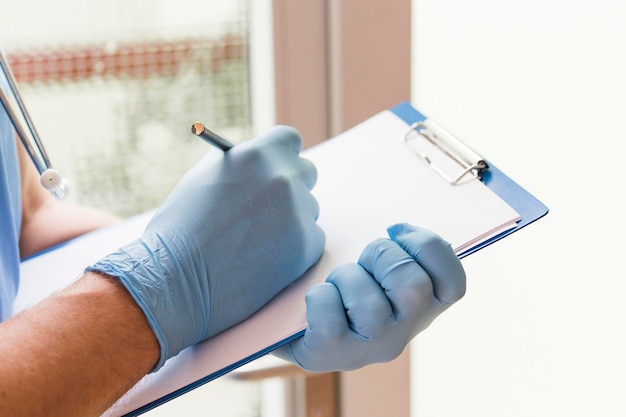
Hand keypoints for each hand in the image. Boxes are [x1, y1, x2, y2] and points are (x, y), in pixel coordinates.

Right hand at [87, 126, 324, 369]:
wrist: (175, 280)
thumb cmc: (180, 230)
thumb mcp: (203, 178)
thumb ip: (239, 164)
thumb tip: (261, 160)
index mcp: (256, 155)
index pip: (289, 139)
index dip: (282, 155)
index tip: (278, 166)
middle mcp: (283, 178)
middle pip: (306, 172)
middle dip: (291, 187)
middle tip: (271, 209)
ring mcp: (298, 212)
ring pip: (308, 209)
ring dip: (291, 221)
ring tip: (254, 242)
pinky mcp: (306, 245)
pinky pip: (311, 239)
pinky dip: (294, 249)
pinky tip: (263, 260)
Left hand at [273, 223, 464, 371]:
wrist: (301, 335)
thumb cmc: (347, 298)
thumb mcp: (382, 276)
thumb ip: (402, 257)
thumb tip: (399, 230)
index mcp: (420, 314)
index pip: (453, 286)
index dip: (431, 249)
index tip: (399, 234)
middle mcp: (400, 336)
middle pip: (414, 287)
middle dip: (383, 256)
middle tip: (364, 260)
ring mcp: (367, 348)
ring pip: (368, 303)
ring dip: (346, 277)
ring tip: (338, 285)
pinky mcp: (330, 352)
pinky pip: (329, 310)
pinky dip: (320, 295)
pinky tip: (320, 300)